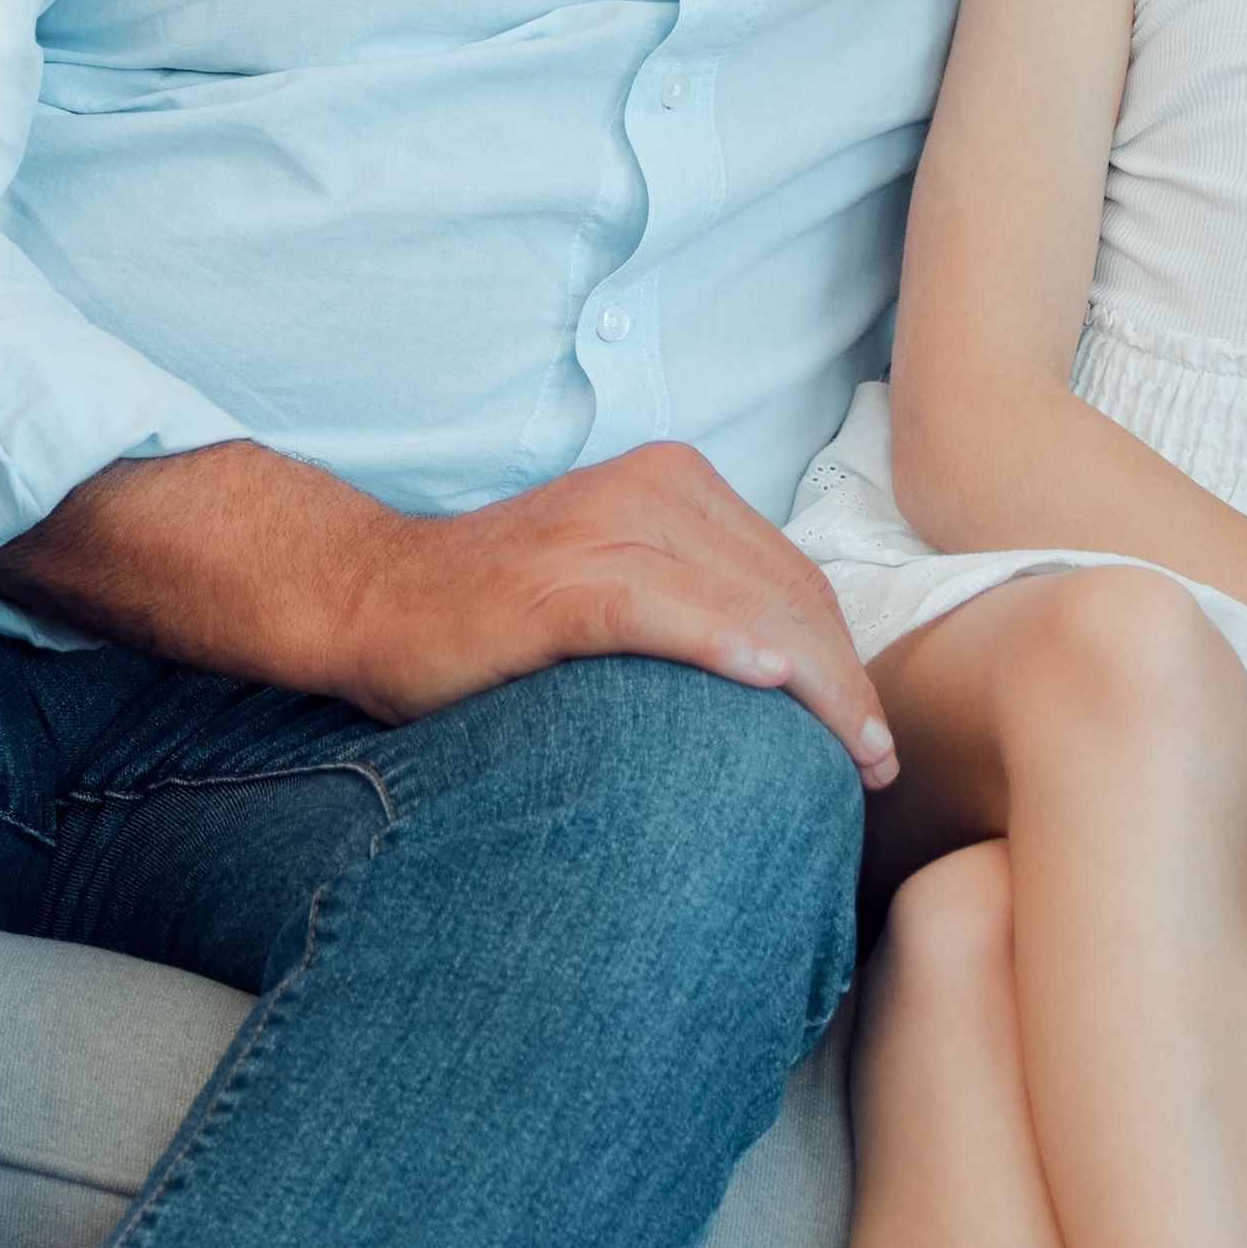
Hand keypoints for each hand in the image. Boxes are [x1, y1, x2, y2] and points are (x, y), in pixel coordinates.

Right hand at [323, 441, 901, 787]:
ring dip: (813, 685)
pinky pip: (658, 610)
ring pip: (744, 605)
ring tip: (852, 755)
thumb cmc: (497, 614)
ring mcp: (600, 531)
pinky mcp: (555, 583)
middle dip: (844, 682)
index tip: (869, 732)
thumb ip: (695, 601)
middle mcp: (647, 491)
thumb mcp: (615, 581)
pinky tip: (768, 683)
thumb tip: (788, 679)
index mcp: (672, 484)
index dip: (844, 658)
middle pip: (786, 591)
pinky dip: (720, 645)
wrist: (372, 598)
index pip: (793, 576)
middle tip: (874, 764)